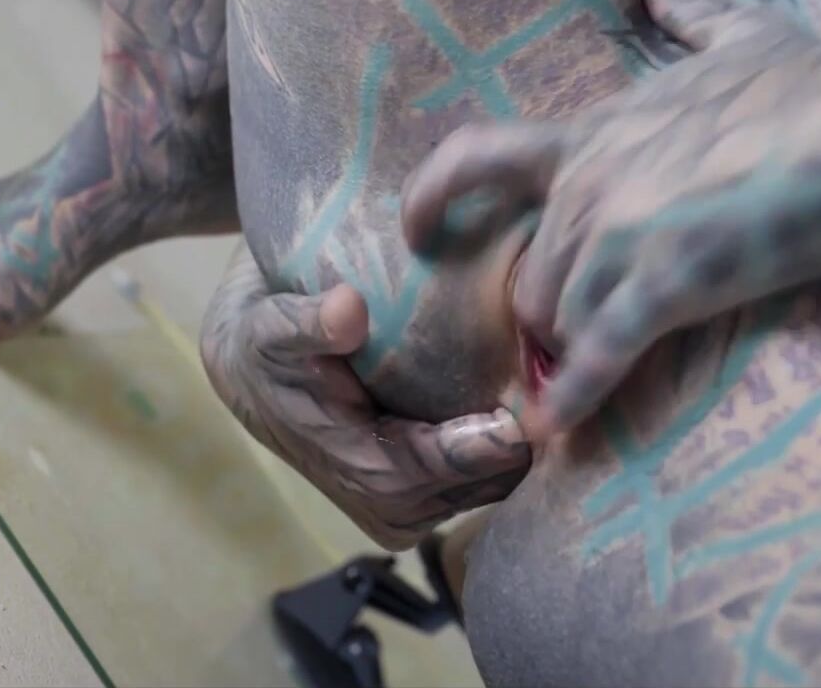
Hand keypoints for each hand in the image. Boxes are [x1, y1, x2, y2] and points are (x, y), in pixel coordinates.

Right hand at [200, 244, 529, 549]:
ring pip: (496, 486)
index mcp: (360, 474)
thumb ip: (308, 322)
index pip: (436, 468)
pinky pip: (492, 480)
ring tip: (562, 391)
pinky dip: (516, 447)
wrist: (255, 369)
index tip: (524, 414)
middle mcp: (392, 509)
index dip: (483, 444)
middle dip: (523, 444)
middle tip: (565, 390)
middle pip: (482, 484)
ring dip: (528, 447)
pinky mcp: (433, 498)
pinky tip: (541, 401)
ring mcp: (417, 510)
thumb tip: (347, 311)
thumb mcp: (274, 326)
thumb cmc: (268, 346)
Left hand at [403, 10, 820, 439]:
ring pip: (560, 318)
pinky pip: (600, 353)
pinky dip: (577, 396)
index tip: (414, 231)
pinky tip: (561, 430)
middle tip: (596, 331)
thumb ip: (690, 10)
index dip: (435, 197)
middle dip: (557, 309)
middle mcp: (591, 182)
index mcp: (596, 132)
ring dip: (582, 348)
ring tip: (615, 367)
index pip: (483, 158)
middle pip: (533, 274)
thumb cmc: (818, 85)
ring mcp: (621, 234)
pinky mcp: (664, 284)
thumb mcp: (742, 34)